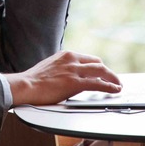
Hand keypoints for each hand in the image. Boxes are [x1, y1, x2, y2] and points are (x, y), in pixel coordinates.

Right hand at [5, 50, 122, 106]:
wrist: (26, 85)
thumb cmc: (34, 80)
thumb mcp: (51, 67)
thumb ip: (63, 68)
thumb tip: (69, 76)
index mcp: (66, 55)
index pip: (89, 59)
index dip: (98, 67)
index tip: (103, 72)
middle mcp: (72, 59)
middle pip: (97, 63)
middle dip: (108, 72)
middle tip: (114, 79)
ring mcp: (74, 70)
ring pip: (101, 71)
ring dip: (112, 78)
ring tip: (118, 85)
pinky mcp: (75, 83)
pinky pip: (97, 84)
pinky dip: (109, 87)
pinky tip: (114, 90)